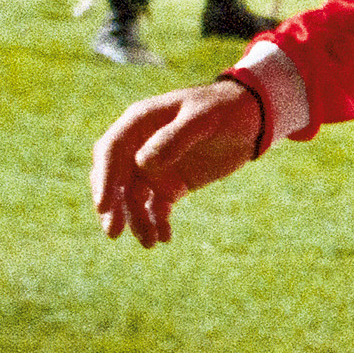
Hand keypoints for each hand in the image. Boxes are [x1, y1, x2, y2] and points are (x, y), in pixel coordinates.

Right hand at [91, 80, 263, 246]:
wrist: (250, 119)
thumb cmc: (223, 109)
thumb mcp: (202, 119)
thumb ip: (174, 137)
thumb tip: (142, 163)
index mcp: (139, 122)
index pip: (110, 151)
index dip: (103, 178)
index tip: (104, 206)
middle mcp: (139, 146)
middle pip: (115, 179)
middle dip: (113, 206)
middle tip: (114, 233)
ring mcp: (153, 167)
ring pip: (134, 198)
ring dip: (137, 220)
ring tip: (149, 242)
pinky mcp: (170, 185)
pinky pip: (157, 208)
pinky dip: (157, 222)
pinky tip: (165, 237)